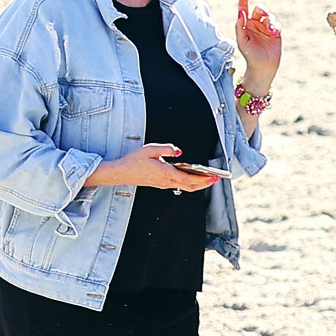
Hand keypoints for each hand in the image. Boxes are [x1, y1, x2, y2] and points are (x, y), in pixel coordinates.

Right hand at [89, 143, 217, 192]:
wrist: (119, 173)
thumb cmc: (133, 161)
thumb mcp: (150, 149)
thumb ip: (167, 149)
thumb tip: (179, 151)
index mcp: (166, 173)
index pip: (189, 179)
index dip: (203, 180)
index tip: (214, 177)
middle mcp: (166, 181)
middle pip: (190, 185)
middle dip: (204, 183)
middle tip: (215, 179)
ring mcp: (163, 184)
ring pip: (184, 187)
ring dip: (196, 184)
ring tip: (207, 179)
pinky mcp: (159, 184)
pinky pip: (177, 185)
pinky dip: (187, 183)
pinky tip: (191, 178)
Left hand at [234, 0, 282, 82]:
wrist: (262, 66)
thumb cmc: (249, 55)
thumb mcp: (241, 41)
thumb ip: (240, 27)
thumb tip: (241, 13)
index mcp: (245, 24)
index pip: (244, 6)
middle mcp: (255, 23)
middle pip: (259, 9)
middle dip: (262, 9)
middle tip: (263, 14)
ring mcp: (266, 27)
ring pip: (269, 15)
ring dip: (270, 20)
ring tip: (271, 30)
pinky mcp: (276, 32)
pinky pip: (277, 23)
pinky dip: (276, 26)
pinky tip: (274, 32)